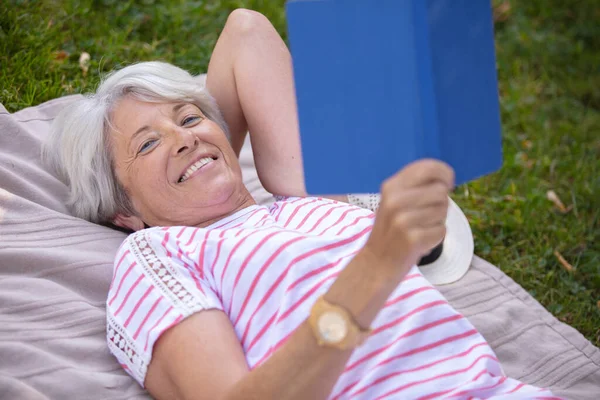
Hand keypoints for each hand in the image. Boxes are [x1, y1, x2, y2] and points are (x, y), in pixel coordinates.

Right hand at [363, 159, 454, 276]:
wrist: (377, 263)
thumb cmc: (391, 230)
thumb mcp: (394, 201)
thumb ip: (415, 187)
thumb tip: (445, 179)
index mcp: (391, 186)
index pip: (427, 167)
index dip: (444, 173)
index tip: (447, 183)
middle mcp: (395, 200)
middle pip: (440, 191)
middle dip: (441, 203)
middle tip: (427, 215)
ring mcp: (403, 220)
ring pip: (443, 210)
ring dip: (438, 221)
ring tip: (420, 228)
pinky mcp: (413, 239)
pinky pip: (442, 230)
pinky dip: (436, 237)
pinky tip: (421, 241)